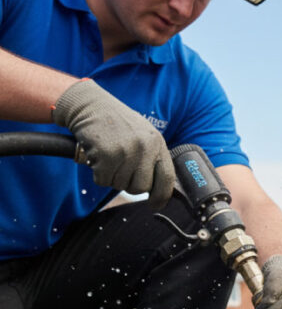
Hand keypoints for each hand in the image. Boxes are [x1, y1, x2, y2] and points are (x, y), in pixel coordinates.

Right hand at [51, 79, 173, 207]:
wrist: (88, 104)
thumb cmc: (115, 123)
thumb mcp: (142, 135)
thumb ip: (152, 158)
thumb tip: (160, 190)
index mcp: (157, 142)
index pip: (167, 178)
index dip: (162, 196)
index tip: (156, 204)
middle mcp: (144, 146)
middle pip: (142, 187)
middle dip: (129, 185)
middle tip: (119, 169)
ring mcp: (126, 150)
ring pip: (121, 185)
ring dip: (112, 177)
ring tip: (108, 157)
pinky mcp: (106, 154)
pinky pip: (104, 180)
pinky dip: (98, 174)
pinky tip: (97, 157)